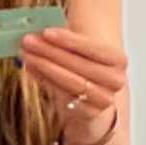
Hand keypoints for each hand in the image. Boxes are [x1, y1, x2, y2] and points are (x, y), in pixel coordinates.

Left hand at [21, 23, 130, 144]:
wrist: (93, 100)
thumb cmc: (86, 69)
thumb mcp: (81, 51)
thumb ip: (66, 41)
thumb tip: (40, 32)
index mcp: (118, 60)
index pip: (93, 48)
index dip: (69, 40)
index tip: (46, 32)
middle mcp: (116, 80)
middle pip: (79, 64)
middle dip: (51, 51)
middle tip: (29, 42)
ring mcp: (104, 99)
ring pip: (70, 81)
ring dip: (45, 66)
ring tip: (27, 55)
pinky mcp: (89, 113)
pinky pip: (63, 95)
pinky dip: (45, 81)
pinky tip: (32, 69)